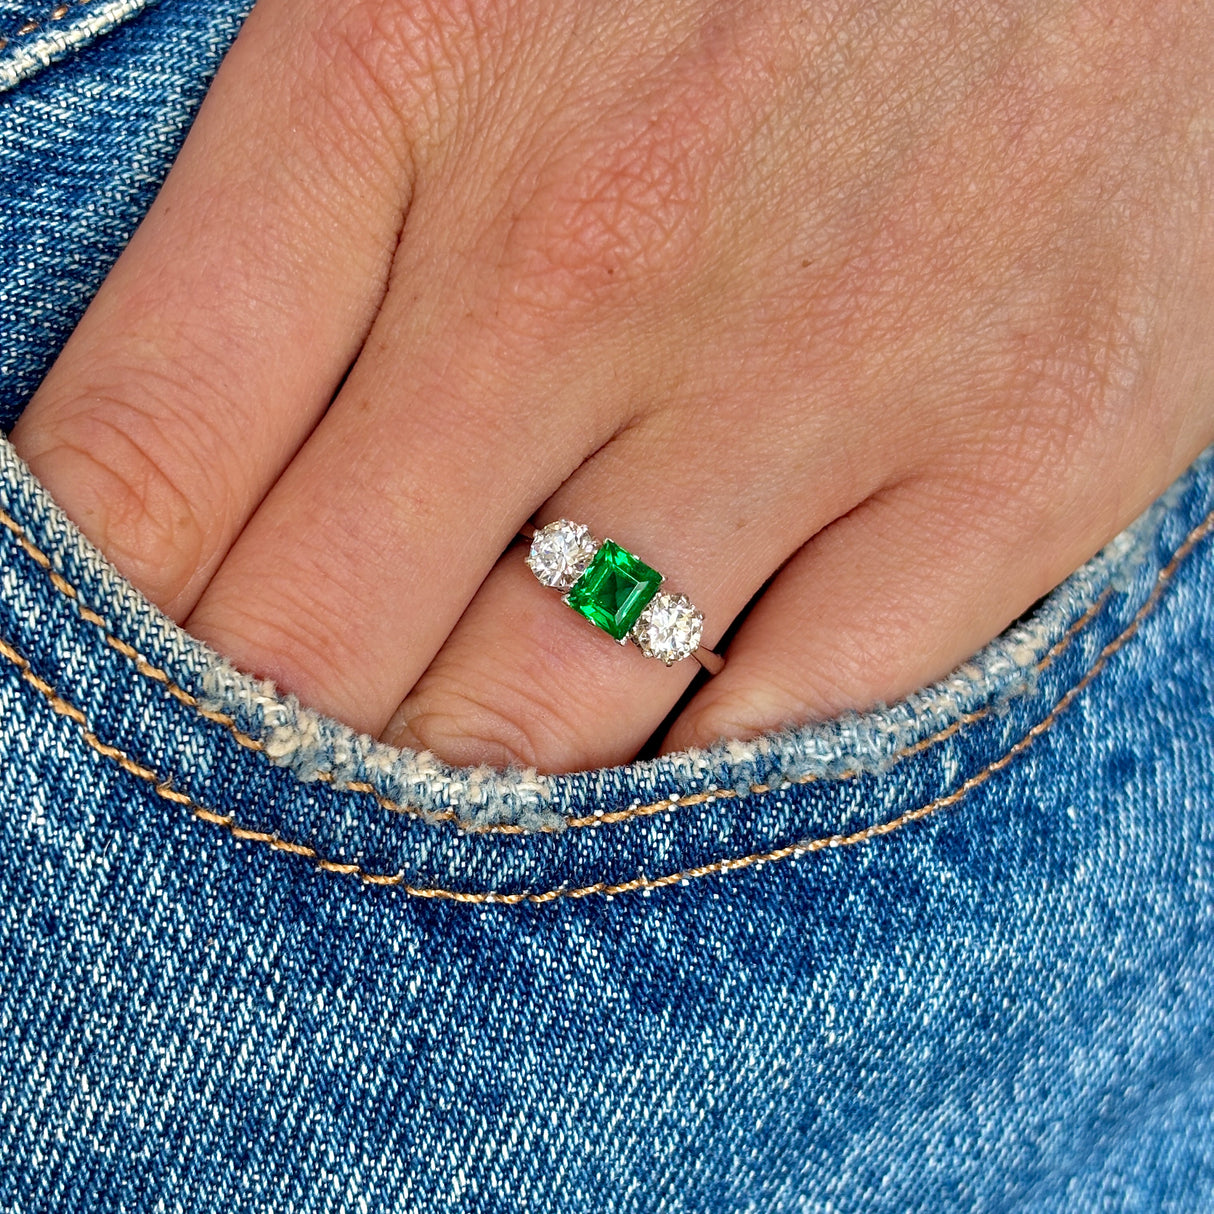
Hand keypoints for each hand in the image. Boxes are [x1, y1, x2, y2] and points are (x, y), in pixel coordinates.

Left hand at [10, 0, 1213, 771]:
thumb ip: (314, 200)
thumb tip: (170, 465)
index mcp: (416, 66)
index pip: (141, 452)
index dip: (79, 618)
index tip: (78, 686)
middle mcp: (598, 249)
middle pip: (312, 637)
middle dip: (251, 746)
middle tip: (245, 787)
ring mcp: (824, 374)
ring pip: (540, 723)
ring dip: (449, 799)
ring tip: (427, 808)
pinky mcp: (1020, 460)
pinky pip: (784, 727)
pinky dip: (683, 788)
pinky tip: (645, 772)